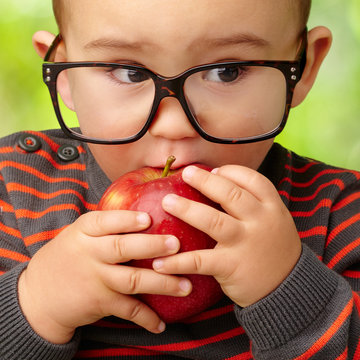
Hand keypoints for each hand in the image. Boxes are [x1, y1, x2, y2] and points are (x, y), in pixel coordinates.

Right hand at [18, 210, 190, 343]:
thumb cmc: (68, 256)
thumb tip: (146, 212)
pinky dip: (147, 318)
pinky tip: (162, 324)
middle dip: (152, 246)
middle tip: (177, 245)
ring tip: (186, 285)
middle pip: (123, 248)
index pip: (106, 221)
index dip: (128, 220)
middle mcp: (90, 253)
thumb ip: (106, 225)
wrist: (38, 296)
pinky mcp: (100, 302)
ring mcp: (95, 279)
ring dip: (162, 284)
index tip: (149, 218)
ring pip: (133, 280)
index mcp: (84, 231)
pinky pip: (127, 310)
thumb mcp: (78, 233)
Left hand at [154, 165, 301, 307]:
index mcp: (272, 207)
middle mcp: (260, 221)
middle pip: (230, 194)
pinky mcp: (230, 266)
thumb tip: (218, 180)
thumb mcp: (275, 220)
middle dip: (204, 181)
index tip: (213, 171)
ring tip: (167, 201)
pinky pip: (200, 260)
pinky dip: (177, 261)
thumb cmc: (273, 247)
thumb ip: (254, 203)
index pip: (251, 179)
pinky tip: (160, 262)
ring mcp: (245, 243)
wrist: (288, 288)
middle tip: (186, 174)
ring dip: (187, 209)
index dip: (230, 171)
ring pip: (212, 220)